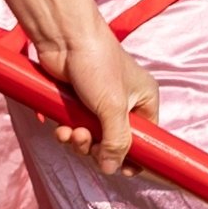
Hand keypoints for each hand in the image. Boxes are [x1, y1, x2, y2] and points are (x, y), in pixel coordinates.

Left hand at [47, 23, 157, 172]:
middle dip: (99, 148)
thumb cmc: (97, 64)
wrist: (64, 38)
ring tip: (71, 133)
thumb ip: (116, 141)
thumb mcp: (112, 107)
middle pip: (116, 143)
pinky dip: (68, 134)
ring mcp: (99, 104)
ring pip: (93, 139)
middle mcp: (124, 104)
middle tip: (87, 142)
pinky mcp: (77, 104)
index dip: (135, 156)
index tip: (122, 170)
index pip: (147, 139)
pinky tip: (60, 128)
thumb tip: (112, 169)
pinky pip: (76, 129)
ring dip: (80, 142)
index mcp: (144, 101)